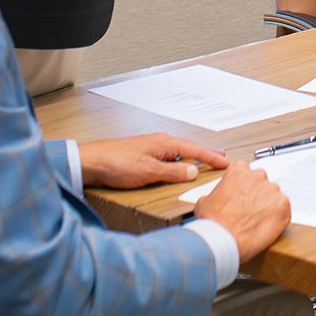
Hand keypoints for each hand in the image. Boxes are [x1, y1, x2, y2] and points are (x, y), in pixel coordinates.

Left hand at [79, 133, 227, 189]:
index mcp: (164, 143)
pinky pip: (168, 156)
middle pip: (189, 148)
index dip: (211, 157)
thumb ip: (172, 172)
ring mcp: (150, 147)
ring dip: (193, 157)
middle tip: (221, 158)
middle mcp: (159, 142)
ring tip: (204, 161)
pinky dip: (179, 160)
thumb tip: (192, 172)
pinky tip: (178, 166)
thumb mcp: (149, 172)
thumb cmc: (115, 163)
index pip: (195, 150)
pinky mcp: (142, 154)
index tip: (225, 162)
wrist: (90, 162)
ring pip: (178, 151)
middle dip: (206, 153)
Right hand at [193, 161, 291, 261]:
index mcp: (239, 170)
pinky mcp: (283, 205)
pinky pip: (284, 210)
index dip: (245, 189)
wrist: (221, 239)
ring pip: (274, 197)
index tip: (242, 199)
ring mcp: (272, 190)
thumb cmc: (212, 222)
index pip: (247, 174)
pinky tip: (266, 228)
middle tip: (249, 212)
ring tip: (257, 223)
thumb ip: (217, 193)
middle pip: (262, 184)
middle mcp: (258, 176)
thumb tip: (217, 199)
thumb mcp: (204, 201)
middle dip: (258, 197)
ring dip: (268, 208)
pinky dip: (278, 219)